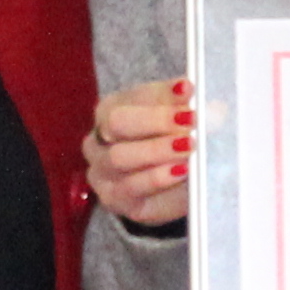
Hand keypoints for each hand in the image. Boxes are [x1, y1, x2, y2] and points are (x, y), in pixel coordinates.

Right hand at [86, 76, 191, 228]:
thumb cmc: (168, 146)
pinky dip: (158, 177)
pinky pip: (131, 188)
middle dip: (156, 120)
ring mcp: (101, 172)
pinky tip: (180, 171)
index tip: (189, 90)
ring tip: (188, 146)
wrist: (165, 190)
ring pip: (119, 157)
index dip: (162, 93)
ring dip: (157, 150)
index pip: (133, 96)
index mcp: (110, 110)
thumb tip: (192, 92)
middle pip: (117, 123)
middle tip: (190, 120)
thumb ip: (182, 107)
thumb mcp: (175, 122)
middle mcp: (97, 140)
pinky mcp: (114, 199)